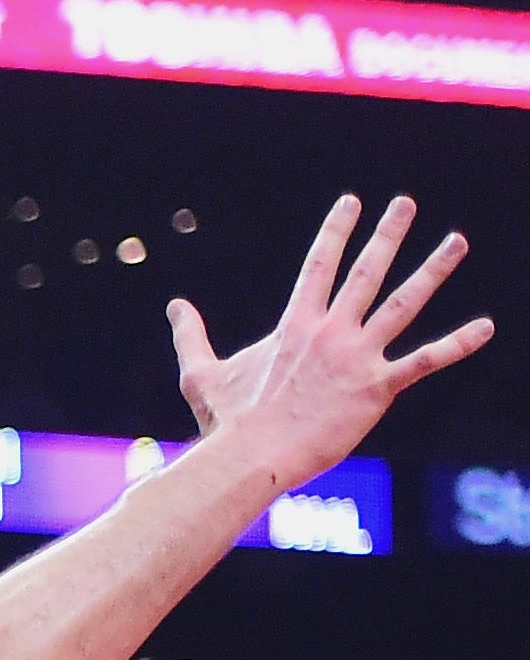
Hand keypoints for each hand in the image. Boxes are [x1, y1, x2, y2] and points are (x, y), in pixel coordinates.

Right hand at [168, 194, 487, 484]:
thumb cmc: (226, 421)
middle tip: (405, 204)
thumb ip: (190, 336)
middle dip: (388, 233)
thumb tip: (173, 307)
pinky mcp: (377, 388)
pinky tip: (486, 327)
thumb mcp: (200, 373)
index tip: (353, 202)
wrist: (250, 456)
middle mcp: (331, 331)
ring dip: (434, 269)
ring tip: (457, 240)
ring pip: (404, 303)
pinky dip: (457, 344)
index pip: (319, 264)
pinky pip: (424, 361)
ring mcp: (357, 357)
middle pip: (367, 271)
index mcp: (295, 325)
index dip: (337, 230)